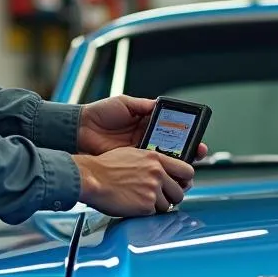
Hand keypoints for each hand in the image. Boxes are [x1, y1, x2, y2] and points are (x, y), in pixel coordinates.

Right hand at [73, 147, 196, 216]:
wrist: (92, 178)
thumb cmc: (106, 167)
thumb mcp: (133, 154)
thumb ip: (151, 162)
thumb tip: (161, 170)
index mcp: (156, 159)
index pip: (187, 171)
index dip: (185, 180)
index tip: (180, 184)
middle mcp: (158, 173)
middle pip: (180, 192)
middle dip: (171, 197)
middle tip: (159, 197)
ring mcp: (153, 190)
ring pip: (167, 205)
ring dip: (157, 206)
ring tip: (140, 201)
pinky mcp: (146, 206)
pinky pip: (154, 214)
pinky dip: (146, 213)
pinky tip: (134, 206)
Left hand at [77, 95, 208, 160]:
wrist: (79, 129)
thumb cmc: (99, 113)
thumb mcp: (125, 103)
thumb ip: (145, 105)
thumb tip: (162, 105)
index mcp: (146, 124)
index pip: (171, 131)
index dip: (185, 136)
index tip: (196, 139)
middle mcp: (144, 139)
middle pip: (171, 148)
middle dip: (186, 152)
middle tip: (198, 153)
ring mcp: (138, 153)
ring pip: (162, 162)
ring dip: (175, 165)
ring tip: (187, 166)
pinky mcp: (130, 164)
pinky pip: (148, 169)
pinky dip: (158, 172)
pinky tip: (167, 173)